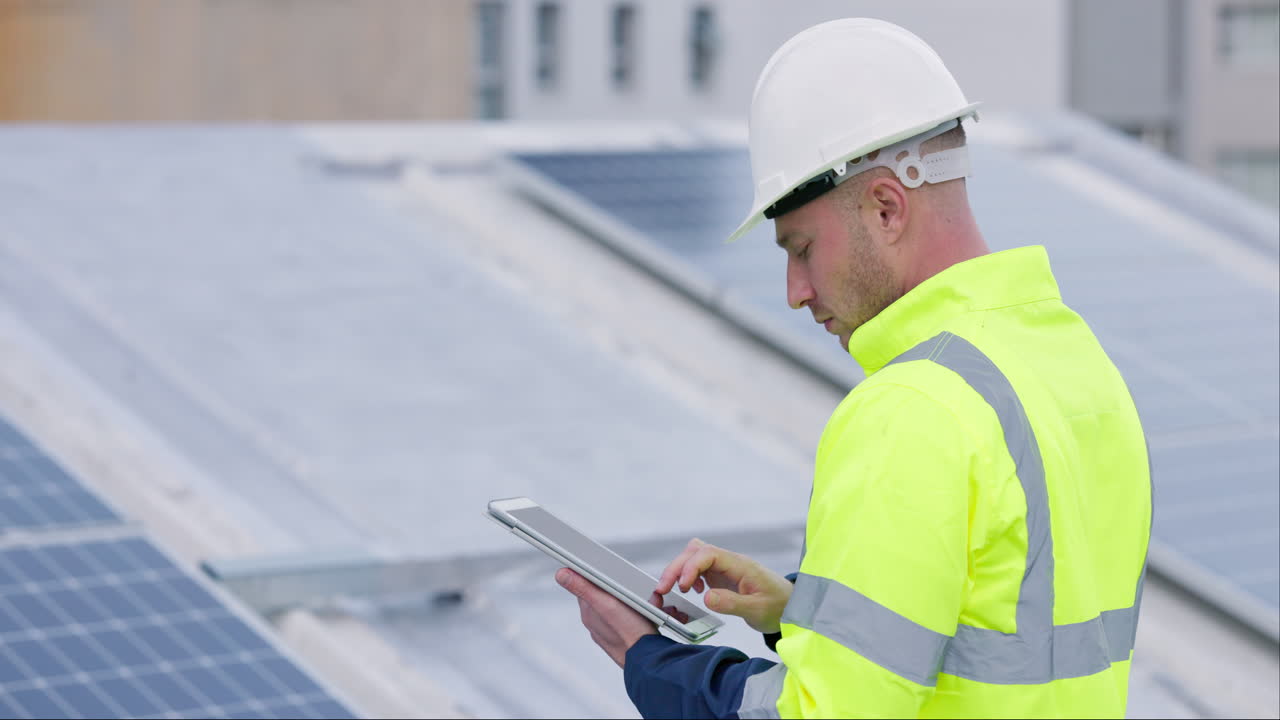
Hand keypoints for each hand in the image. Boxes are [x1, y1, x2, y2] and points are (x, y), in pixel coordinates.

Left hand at [556, 568, 657, 667]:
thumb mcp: (606, 603)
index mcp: (588, 612)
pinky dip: (628, 614)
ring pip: (611, 607)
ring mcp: (606, 632)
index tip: (600, 564)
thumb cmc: (630, 632)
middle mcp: (594, 623)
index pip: (584, 584)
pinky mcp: (618, 639)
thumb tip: (560, 574)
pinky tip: (640, 615)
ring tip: (638, 599)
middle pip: (599, 594)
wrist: (648, 660)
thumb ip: (583, 588)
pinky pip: (621, 620)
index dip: (593, 572)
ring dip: (622, 600)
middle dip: (612, 586)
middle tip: (627, 583)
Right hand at [656, 538, 792, 633]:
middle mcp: (730, 562)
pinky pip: (699, 568)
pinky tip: (693, 591)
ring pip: (695, 557)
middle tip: (663, 588)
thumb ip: (732, 603)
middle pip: (696, 552)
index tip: (682, 586)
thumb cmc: (778, 606)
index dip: (690, 567)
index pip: (707, 554)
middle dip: (677, 567)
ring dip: (680, 570)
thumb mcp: (757, 610)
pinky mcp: (722, 576)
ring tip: (671, 589)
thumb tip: (706, 598)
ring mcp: (725, 568)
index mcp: (740, 565)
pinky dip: (689, 576)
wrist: (791, 608)